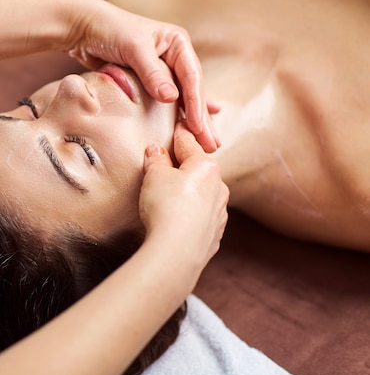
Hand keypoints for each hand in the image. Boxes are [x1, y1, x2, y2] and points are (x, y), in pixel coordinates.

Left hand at [63, 0, 219, 151]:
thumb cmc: (109, 30)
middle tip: (211, 145)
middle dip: (202, 119)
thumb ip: (152, 72)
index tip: (198, 128)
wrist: (84, 28)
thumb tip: (172, 98)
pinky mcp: (149, 82)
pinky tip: (194, 127)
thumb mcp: (133, 47)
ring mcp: (164, 70)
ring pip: (183, 100)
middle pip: (193, 92)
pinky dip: (180, 115)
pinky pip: (168, 102)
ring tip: (207, 145)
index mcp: (177, 43)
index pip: (191, 77)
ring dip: (193, 122)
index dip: (196, 104)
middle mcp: (175, 56)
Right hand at [138, 122, 228, 271]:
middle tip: (164, 166)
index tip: (179, 123)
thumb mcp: (154, 175)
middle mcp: (219, 187)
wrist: (176, 251)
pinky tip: (177, 221)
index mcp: (205, 166)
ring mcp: (219, 212)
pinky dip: (191, 215)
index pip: (188, 143)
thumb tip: (157, 150)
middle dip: (183, 167)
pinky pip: (202, 217)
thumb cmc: (166, 207)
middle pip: (198, 169)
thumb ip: (157, 160)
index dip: (179, 133)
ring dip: (188, 192)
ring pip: (203, 194)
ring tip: (168, 198)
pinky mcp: (214, 234)